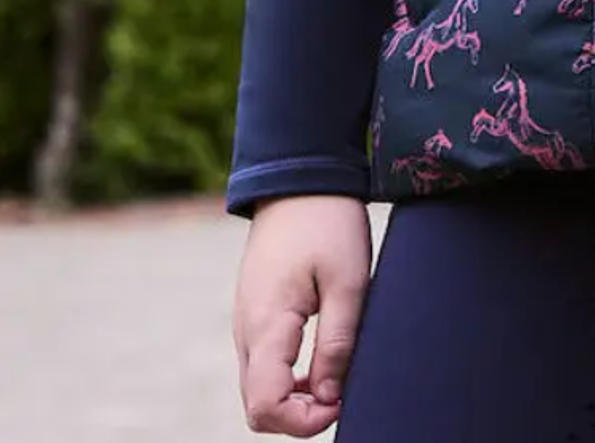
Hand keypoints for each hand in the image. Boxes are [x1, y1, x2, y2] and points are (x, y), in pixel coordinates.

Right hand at [232, 194, 372, 435]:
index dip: (303, 422)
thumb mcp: (349, 281)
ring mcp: (245, 322)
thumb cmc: (328, 223)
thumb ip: (338, 343)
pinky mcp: (253, 312)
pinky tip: (319, 358)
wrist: (300, 175)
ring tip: (336, 373)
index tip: (340, 401)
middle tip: (342, 391)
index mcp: (266, 326)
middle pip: (257, 406)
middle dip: (299, 415)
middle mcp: (245, 331)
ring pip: (258, 387)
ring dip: (293, 396)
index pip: (264, 407)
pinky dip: (286, 376)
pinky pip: (261, 364)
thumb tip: (331, 397)